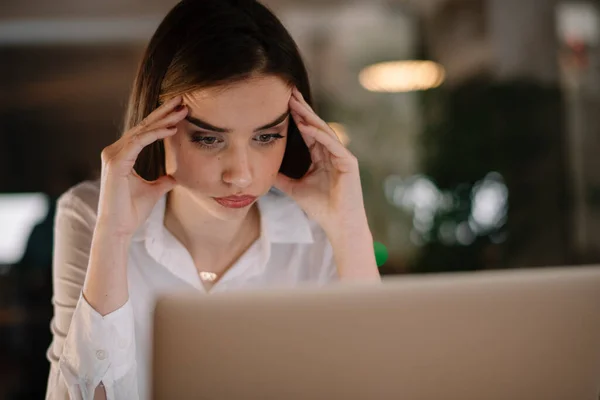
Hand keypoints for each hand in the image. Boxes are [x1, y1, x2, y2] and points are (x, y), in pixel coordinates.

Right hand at [96, 96, 187, 237]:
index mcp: (122, 155)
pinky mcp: (116, 162)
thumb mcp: (154, 191)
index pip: (145, 132)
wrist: (119, 228)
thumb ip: (163, 180)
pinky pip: (139, 142)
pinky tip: (172, 129)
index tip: (180, 111)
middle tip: (182, 100)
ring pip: (142, 131)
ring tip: (182, 110)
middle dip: (164, 112)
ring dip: (164, 119)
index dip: (162, 120)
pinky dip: (156, 134)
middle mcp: (115, 151)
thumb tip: (175, 177)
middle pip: (144, 126)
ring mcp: (113, 155)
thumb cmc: (131, 211)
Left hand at [275, 87, 367, 233]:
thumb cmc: (321, 208)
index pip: (308, 131)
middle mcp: (333, 152)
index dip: (296, 117)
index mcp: (322, 156)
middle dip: (302, 109)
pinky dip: (320, 135)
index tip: (283, 102)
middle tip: (289, 92)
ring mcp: (342, 156)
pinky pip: (333, 145)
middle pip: (316, 126)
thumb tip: (262, 170)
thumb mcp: (294, 189)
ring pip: (324, 131)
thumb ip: (281, 178)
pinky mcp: (349, 163)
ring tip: (296, 104)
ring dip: (309, 117)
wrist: (339, 225)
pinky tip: (307, 126)